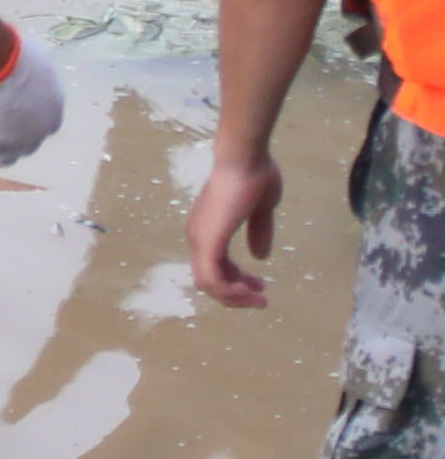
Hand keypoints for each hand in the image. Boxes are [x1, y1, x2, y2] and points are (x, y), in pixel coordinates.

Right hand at [0, 30, 68, 171]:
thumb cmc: (10, 51)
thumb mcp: (30, 58)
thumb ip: (29, 71)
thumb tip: (19, 60)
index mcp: (54, 108)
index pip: (40, 123)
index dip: (21, 118)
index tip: (3, 108)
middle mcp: (41, 131)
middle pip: (25, 144)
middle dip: (7, 135)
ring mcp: (17, 143)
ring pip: (5, 157)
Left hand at [196, 148, 289, 309]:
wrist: (245, 159)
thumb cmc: (254, 177)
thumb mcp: (260, 210)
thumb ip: (258, 232)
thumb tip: (260, 256)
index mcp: (208, 229)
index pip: (214, 265)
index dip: (235, 280)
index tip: (258, 284)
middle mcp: (198, 236)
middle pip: (208, 278)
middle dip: (234, 292)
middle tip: (260, 296)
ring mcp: (199, 239)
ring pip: (208, 283)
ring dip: (234, 297)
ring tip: (259, 299)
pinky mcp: (207, 241)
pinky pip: (212, 278)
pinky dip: (228, 291)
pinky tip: (249, 292)